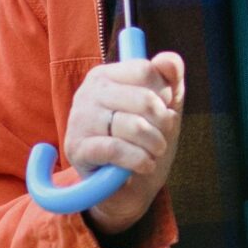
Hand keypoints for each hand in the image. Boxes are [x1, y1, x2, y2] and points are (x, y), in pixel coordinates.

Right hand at [62, 51, 186, 232]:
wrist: (126, 188)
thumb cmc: (144, 141)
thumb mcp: (164, 108)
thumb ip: (170, 80)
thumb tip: (168, 60)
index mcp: (106, 75)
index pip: (145, 70)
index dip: (164, 94)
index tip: (163, 111)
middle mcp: (88, 92)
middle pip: (144, 99)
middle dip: (163, 124)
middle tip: (161, 138)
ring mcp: (79, 119)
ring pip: (133, 126)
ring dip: (155, 145)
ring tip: (154, 153)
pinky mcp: (77, 148)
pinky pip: (117, 149)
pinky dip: (139, 160)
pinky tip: (145, 165)